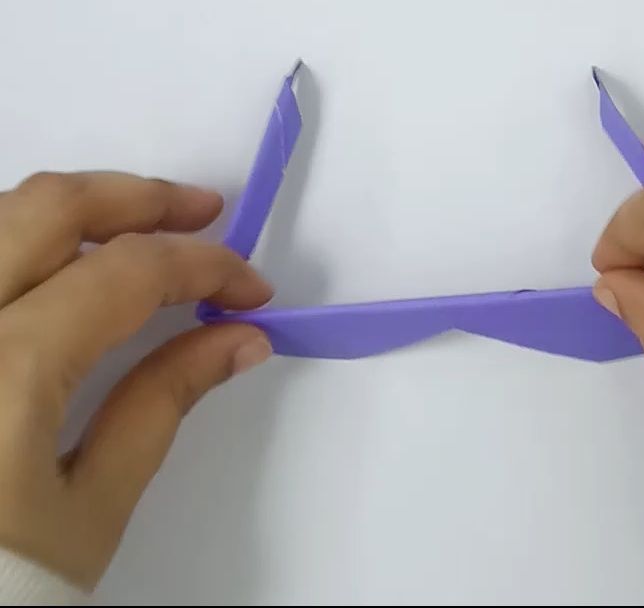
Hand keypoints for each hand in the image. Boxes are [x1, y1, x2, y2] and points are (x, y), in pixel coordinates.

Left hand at [0, 172, 271, 589]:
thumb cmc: (0, 582)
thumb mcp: (92, 506)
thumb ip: (163, 402)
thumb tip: (239, 337)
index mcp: (6, 368)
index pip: (126, 271)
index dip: (204, 265)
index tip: (252, 291)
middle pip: (47, 207)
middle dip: (138, 197)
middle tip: (202, 212)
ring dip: (74, 211)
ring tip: (136, 231)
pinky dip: (18, 242)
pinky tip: (55, 268)